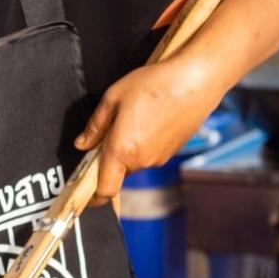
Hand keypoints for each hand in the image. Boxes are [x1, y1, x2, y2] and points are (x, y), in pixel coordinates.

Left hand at [74, 56, 225, 201]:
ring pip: (134, 162)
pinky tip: (150, 118)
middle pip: (117, 171)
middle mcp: (142, 160)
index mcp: (122, 150)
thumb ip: (95, 126)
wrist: (196, 80)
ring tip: (135, 116)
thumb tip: (82, 144)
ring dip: (128, 148)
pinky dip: (144, 142)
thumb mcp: (113, 98)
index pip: (105, 190)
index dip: (93, 197)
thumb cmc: (155, 84)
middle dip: (110, 157)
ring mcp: (159, 158)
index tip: (84, 192)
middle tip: (110, 129)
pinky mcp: (172, 152)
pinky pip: (150, 154)